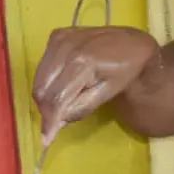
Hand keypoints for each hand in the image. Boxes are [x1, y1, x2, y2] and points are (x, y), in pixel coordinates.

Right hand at [32, 26, 159, 146]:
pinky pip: (42, 64)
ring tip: (63, 102)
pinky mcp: (57, 35)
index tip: (46, 139)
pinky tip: (63, 83)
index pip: (57, 97)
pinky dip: (48, 79)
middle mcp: (66, 46)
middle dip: (47, 109)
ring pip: (39, 78)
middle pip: (43, 88)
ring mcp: (60, 37)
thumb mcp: (107, 94)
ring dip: (46, 96)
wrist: (134, 45)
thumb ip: (80, 108)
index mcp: (82, 62)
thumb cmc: (126, 72)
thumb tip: (55, 124)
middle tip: (57, 122)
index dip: (50, 121)